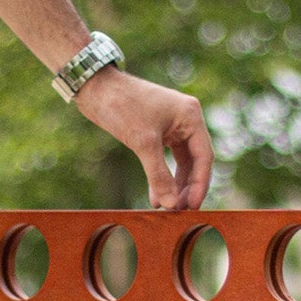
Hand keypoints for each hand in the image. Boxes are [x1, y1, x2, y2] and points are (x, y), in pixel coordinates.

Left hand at [74, 69, 213, 210]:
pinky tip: (155, 195)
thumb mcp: (142, 143)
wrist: (96, 88)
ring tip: (166, 207)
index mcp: (191, 116)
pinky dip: (161, 176)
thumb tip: (171, 205)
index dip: (199, 185)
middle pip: (195, 161)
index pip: (204, 157)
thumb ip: (158, 175)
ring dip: (174, 185)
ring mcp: (172, 125)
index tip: (192, 207)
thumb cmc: (122, 107)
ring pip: (181, 162)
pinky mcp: (158, 131)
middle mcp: (186, 120)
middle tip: (178, 211)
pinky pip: (166, 159)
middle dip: (186, 187)